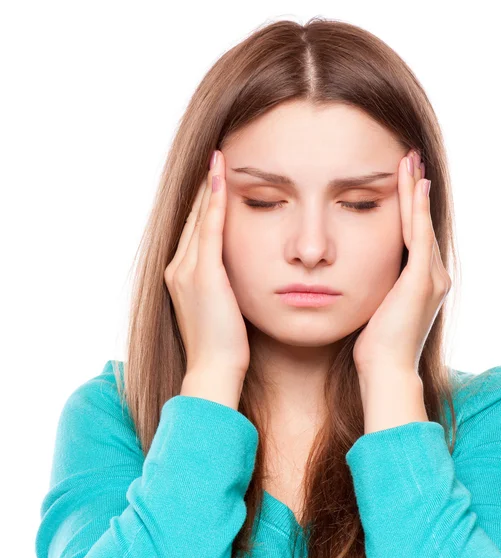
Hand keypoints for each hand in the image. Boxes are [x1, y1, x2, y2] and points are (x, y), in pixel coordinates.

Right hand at [164, 150, 249, 379]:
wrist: (213, 369)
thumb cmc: (223, 344)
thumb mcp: (220, 307)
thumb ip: (222, 284)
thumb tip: (237, 272)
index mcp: (180, 275)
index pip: (194, 230)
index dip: (204, 202)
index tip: (214, 178)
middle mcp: (177, 268)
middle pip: (193, 218)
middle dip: (204, 188)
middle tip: (215, 157)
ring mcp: (187, 271)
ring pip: (199, 219)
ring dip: (208, 187)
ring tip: (217, 158)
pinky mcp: (203, 276)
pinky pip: (210, 231)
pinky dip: (215, 204)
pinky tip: (220, 180)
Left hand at [352, 150, 451, 375]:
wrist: (385, 370)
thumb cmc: (375, 346)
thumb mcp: (376, 308)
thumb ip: (377, 287)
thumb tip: (360, 273)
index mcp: (422, 281)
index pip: (415, 234)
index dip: (410, 206)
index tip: (402, 179)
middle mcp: (434, 275)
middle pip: (421, 222)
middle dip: (415, 190)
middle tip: (409, 158)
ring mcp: (431, 277)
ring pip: (421, 223)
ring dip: (414, 191)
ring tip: (409, 161)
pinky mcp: (421, 280)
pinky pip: (419, 236)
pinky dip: (416, 210)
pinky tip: (414, 185)